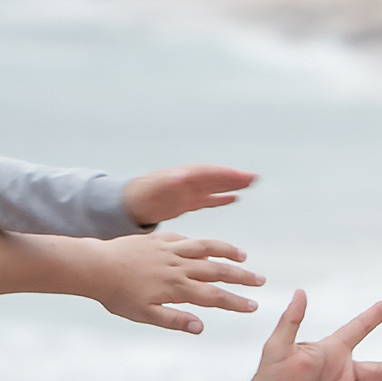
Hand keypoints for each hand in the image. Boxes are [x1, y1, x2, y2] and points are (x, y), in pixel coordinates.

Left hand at [73, 233, 264, 333]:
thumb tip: (200, 327)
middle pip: (217, 271)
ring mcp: (170, 250)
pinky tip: (206, 246)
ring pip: (206, 249)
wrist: (97, 266)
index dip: (236, 302)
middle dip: (241, 277)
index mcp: (177, 287)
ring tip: (243, 257)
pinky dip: (200, 243)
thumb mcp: (144, 314)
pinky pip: (185, 239)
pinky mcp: (159, 239)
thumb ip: (174, 320)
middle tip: (260, 281)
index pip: (214, 297)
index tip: (253, 306)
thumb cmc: (117, 294)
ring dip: (227, 252)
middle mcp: (178, 267)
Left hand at [123, 165, 256, 228]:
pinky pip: (207, 198)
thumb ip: (168, 184)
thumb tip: (182, 177)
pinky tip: (234, 198)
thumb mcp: (153, 191)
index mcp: (182, 177)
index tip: (243, 176)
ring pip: (214, 187)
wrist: (127, 207)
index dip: (226, 175)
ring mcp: (187, 191)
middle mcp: (187, 182)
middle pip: (215, 177)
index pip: (209, 173)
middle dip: (234, 177)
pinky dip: (220, 198)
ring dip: (231, 185)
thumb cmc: (139, 197)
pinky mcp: (185, 202)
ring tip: (250, 183)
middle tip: (254, 178)